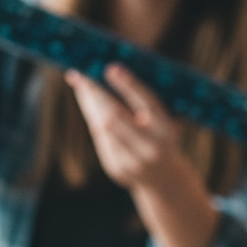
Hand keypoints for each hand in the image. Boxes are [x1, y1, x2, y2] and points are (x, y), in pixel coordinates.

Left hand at [65, 63, 183, 188]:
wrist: (162, 178)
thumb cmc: (161, 139)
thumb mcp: (162, 120)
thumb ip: (142, 102)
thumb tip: (111, 73)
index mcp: (166, 131)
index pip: (147, 104)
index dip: (129, 86)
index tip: (111, 68)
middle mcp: (150, 148)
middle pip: (114, 117)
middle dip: (95, 93)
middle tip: (80, 74)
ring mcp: (131, 161)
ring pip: (101, 127)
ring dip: (89, 103)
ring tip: (80, 83)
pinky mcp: (115, 168)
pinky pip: (99, 138)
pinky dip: (92, 116)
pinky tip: (88, 102)